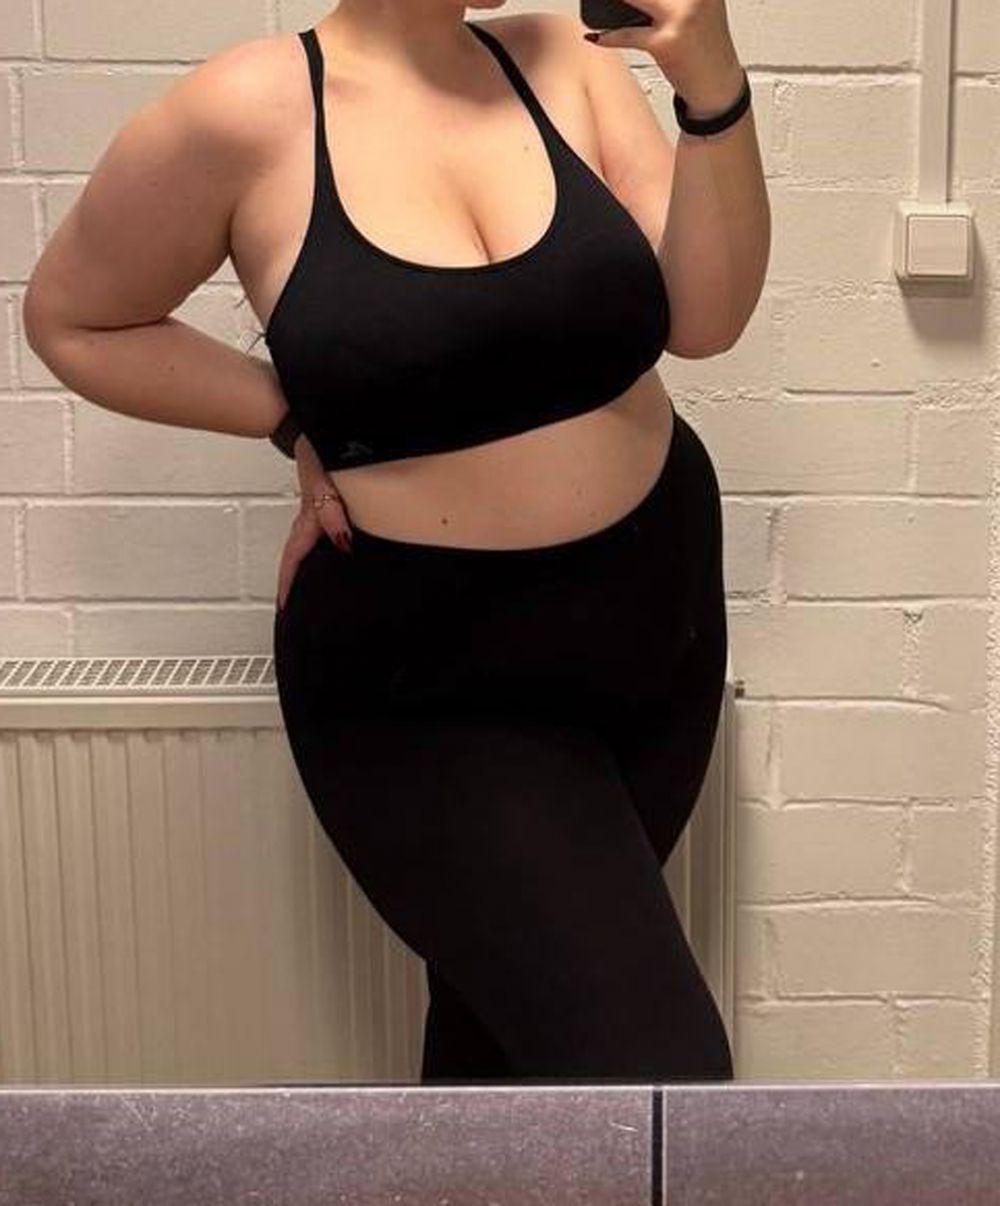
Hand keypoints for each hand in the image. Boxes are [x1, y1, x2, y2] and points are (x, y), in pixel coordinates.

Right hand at [275, 433, 352, 610]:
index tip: (285, 604)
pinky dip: (327, 543)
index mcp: (309, 516)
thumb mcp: (325, 479)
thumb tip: (341, 542)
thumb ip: (332, 511)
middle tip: (298, 603)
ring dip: (312, 563)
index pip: (294, 557)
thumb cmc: (317, 445)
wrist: (314, 421)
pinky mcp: (328, 499)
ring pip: (312, 543)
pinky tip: (340, 547)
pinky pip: (325, 529)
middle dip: (298, 581)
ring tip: (318, 586)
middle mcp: (312, 516)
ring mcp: (319, 508)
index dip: (289, 582)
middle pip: (300, 556)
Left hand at [585, 0, 743, 113]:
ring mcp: (681, 17)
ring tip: (599, 3)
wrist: (718, 85)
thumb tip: (631, 0)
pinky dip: (608, 36)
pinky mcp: (666, 43)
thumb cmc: (705, 46)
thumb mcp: (700, 6)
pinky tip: (596, 35)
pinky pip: (628, 35)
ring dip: (610, 3)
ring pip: (634, 0)